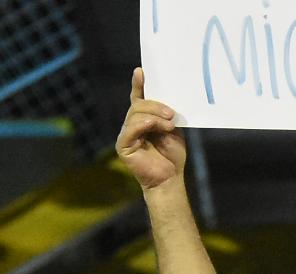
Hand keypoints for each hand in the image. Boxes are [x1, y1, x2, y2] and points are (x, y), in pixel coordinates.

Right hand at [116, 68, 185, 190]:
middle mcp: (132, 125)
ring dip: (155, 115)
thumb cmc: (172, 156)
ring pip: (136, 113)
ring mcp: (126, 135)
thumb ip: (165, 114)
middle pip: (138, 104)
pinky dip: (147, 124)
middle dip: (155, 104)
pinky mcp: (123, 145)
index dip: (139, 85)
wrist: (170, 179)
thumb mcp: (172, 129)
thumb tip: (166, 97)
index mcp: (143, 120)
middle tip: (171, 113)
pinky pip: (132, 127)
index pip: (139, 99)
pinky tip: (160, 128)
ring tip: (169, 123)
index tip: (142, 71)